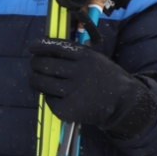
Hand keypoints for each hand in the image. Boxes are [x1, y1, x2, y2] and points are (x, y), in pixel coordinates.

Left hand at [28, 39, 156, 138]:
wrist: (123, 104)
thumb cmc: (106, 79)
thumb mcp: (96, 60)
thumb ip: (75, 56)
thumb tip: (46, 51)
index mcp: (86, 57)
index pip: (56, 47)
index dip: (40, 46)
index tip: (33, 47)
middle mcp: (79, 72)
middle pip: (44, 65)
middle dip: (35, 64)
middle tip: (35, 65)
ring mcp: (73, 92)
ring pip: (41, 82)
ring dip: (35, 80)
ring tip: (37, 79)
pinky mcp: (68, 109)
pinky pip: (48, 100)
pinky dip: (48, 97)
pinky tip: (54, 95)